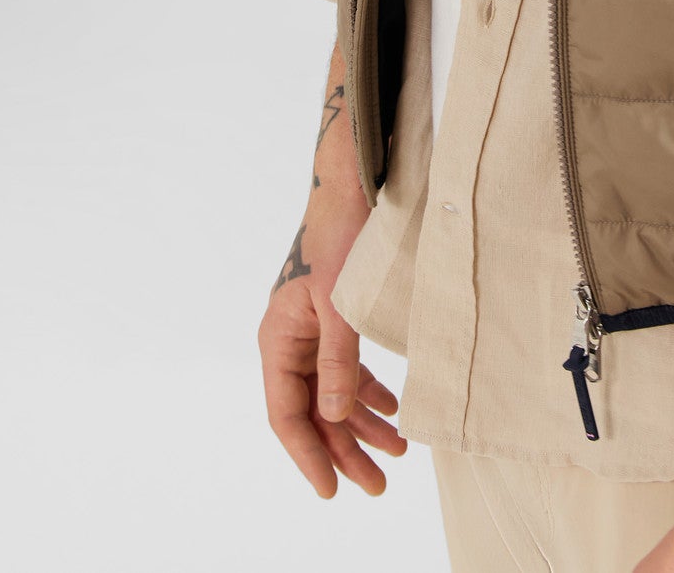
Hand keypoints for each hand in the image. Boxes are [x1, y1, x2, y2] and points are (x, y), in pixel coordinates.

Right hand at [257, 63, 407, 497]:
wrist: (354, 183)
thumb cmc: (344, 234)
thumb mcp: (339, 303)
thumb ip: (337, 362)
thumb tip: (334, 418)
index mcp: (278, 338)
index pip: (287, 414)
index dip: (309, 455)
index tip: (331, 490)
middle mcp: (289, 340)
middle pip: (312, 411)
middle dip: (342, 449)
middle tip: (375, 485)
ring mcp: (311, 330)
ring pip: (332, 393)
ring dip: (360, 425)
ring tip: (394, 456)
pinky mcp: (333, 319)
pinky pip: (346, 369)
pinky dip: (368, 392)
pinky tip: (391, 413)